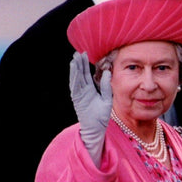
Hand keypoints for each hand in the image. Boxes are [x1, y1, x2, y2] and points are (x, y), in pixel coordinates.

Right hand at [70, 51, 111, 165]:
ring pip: (77, 80)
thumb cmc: (101, 117)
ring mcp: (80, 96)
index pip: (86, 75)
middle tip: (78, 53)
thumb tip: (107, 72)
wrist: (96, 129)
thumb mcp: (107, 99)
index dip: (84, 65)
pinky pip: (76, 87)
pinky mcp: (78, 100)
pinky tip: (74, 70)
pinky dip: (75, 79)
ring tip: (75, 59)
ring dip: (75, 70)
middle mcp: (83, 92)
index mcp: (90, 90)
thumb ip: (105, 86)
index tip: (84, 54)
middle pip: (80, 75)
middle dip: (78, 64)